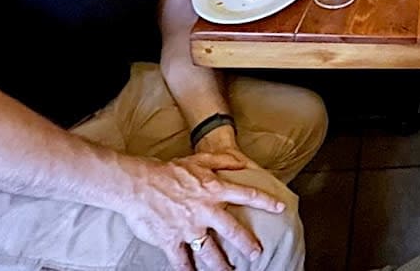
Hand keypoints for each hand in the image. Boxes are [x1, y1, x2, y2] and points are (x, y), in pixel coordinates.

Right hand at [121, 151, 284, 270]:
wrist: (139, 183)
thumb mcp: (200, 159)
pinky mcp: (171, 240)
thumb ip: (223, 161)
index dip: (266, 201)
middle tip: (256, 253)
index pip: (247, 195)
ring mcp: (189, 227)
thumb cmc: (169, 170)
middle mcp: (206, 210)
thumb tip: (242, 163)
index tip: (280, 208)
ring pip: (210, 251)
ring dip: (221, 264)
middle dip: (247, 243)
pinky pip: (182, 261)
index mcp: (215, 189)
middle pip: (233, 230)